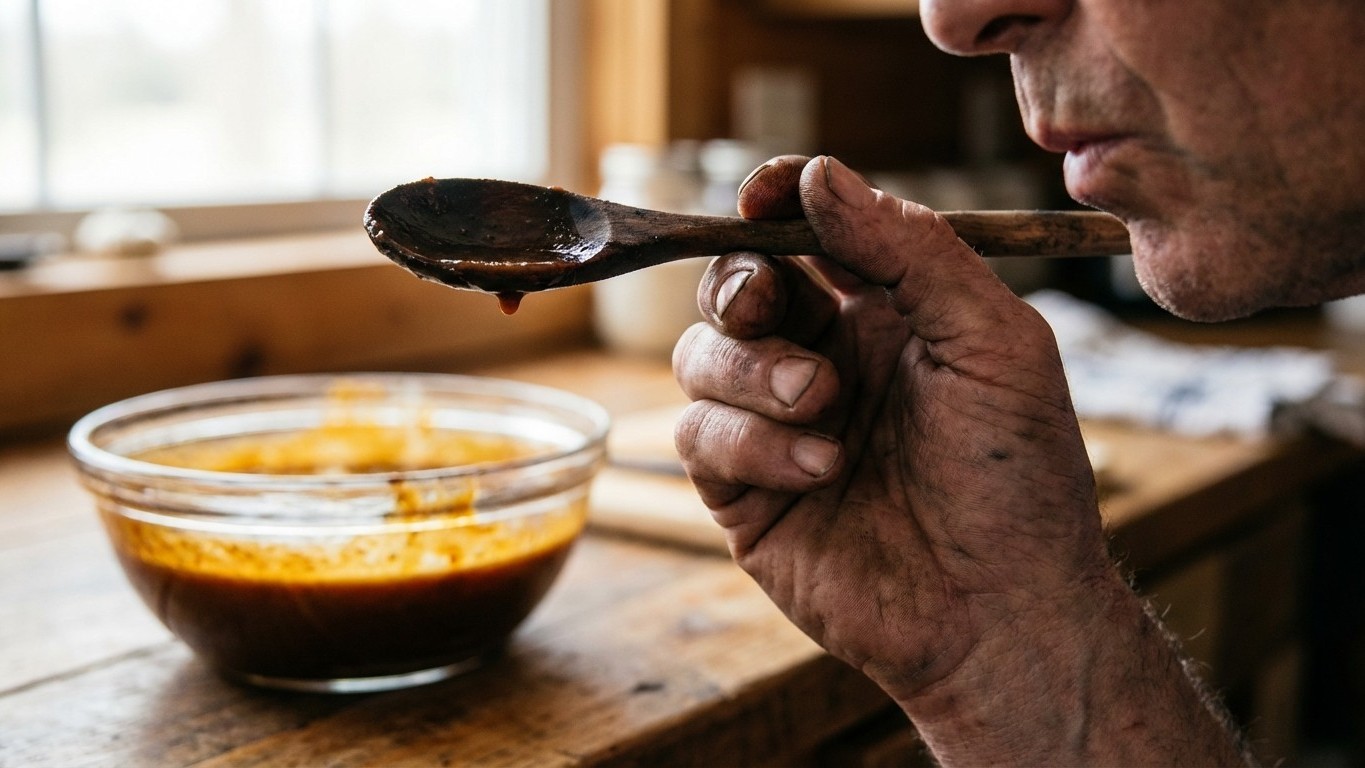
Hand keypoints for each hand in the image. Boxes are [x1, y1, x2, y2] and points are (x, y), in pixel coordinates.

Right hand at [672, 155, 1111, 701]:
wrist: (1000, 614)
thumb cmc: (1016, 478)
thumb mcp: (993, 342)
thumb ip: (912, 249)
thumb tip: (821, 174)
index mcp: (885, 315)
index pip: (807, 234)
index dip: (774, 204)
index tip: (763, 194)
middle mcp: (821, 360)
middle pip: (733, 285)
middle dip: (739, 284)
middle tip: (769, 305)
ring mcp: (775, 427)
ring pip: (700, 355)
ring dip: (753, 370)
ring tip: (823, 406)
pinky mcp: (742, 493)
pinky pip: (697, 434)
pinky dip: (751, 442)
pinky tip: (820, 470)